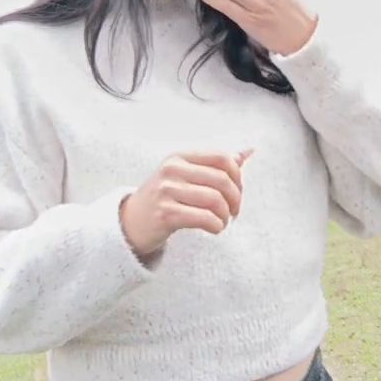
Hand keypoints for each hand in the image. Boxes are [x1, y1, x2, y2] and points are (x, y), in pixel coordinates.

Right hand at [120, 148, 254, 259]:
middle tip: (234, 211)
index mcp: (180, 157)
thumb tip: (249, 151)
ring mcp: (166, 191)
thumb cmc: (165, 198)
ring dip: (226, 216)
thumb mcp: (186, 176)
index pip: (222, 158)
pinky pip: (205, 219)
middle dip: (235, 199)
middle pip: (222, 180)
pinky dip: (217, 226)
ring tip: (223, 221)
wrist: (132, 222)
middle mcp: (172, 170)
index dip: (238, 176)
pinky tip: (214, 228)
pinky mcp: (165, 214)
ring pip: (215, 201)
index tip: (238, 191)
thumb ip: (217, 165)